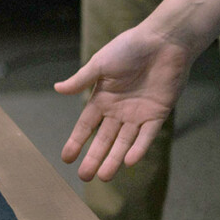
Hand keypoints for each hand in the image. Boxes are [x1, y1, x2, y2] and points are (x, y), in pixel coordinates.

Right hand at [53, 26, 192, 181]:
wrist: (163, 41)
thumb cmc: (129, 48)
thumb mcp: (100, 64)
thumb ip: (81, 80)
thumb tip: (57, 89)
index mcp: (102, 98)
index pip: (85, 126)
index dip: (76, 142)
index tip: (66, 158)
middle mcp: (118, 110)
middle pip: (103, 140)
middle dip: (93, 158)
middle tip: (84, 178)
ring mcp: (138, 114)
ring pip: (123, 142)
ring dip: (114, 159)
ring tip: (104, 177)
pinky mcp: (158, 114)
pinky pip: (147, 136)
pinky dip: (139, 148)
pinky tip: (129, 162)